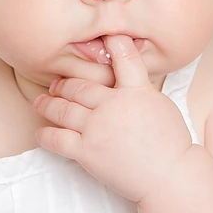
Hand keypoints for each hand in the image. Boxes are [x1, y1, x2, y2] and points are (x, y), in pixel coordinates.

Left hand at [32, 33, 193, 202]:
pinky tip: (41, 132)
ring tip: (41, 102)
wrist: (170, 177)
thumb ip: (139, 88)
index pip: (123, 58)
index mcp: (137, 91)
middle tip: (57, 84)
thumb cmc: (170, 144)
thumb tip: (126, 74)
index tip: (103, 35)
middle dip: (65, 84)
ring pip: (63, 109)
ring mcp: (98, 128)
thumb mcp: (160, 105)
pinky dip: (46, 135)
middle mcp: (113, 106)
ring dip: (49, 104)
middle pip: (80, 87)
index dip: (112, 43)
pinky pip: (58, 139)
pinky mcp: (87, 152)